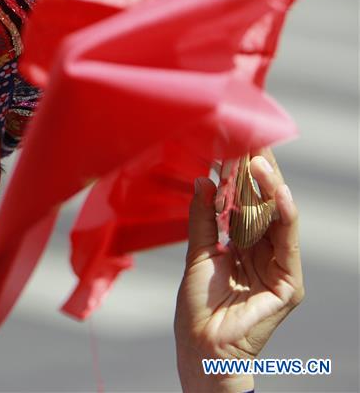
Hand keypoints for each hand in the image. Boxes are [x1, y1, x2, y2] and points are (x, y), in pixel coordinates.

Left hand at [174, 149, 303, 391]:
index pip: (247, 204)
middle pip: (265, 207)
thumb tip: (203, 181)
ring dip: (270, 187)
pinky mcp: (289, 282)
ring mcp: (279, 267)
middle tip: (250, 142)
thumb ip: (204, 218)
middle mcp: (265, 253)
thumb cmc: (198, 305)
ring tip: (259, 160)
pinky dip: (283, 213)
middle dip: (258, 175)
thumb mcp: (198, 252)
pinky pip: (288, 241)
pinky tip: (276, 191)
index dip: (241, 177)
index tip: (232, 146)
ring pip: (279, 218)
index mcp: (244, 246)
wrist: (200, 345)